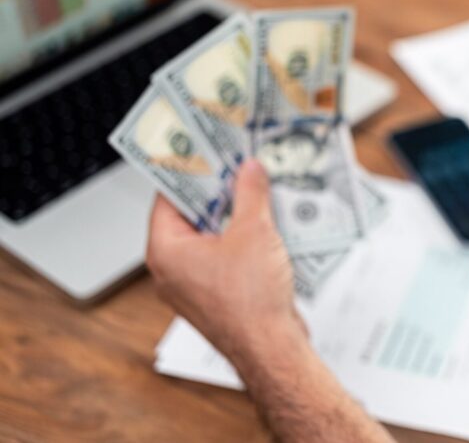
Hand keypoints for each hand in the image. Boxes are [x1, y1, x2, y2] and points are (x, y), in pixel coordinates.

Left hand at [146, 159, 305, 362]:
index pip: (168, 196)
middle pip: (191, 214)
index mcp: (166, 250)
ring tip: (257, 190)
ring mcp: (194, 283)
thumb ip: (250, 194)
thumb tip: (248, 170)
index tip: (206, 150)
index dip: (189, 171)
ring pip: (210, 235)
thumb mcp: (254, 231)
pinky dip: (242, 238)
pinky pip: (224, 255)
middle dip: (217, 191)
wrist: (271, 348)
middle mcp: (172, 268)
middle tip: (238, 165)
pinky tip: (267, 224)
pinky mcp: (217, 294)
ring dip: (233, 214)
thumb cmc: (251, 301)